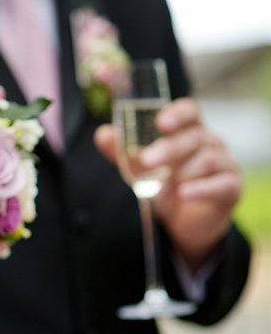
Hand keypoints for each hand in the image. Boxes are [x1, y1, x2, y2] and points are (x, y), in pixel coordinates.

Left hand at [95, 98, 241, 269]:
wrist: (185, 221)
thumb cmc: (165, 183)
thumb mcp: (140, 167)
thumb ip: (122, 151)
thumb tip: (103, 134)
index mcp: (188, 130)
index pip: (189, 112)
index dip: (177, 114)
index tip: (161, 123)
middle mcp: (210, 142)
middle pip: (194, 137)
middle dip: (168, 149)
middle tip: (145, 161)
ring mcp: (224, 164)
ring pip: (206, 160)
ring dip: (180, 174)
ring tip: (160, 190)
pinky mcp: (231, 188)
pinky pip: (222, 184)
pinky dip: (201, 189)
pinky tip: (182, 194)